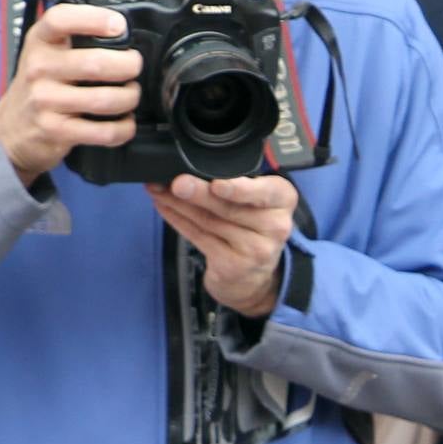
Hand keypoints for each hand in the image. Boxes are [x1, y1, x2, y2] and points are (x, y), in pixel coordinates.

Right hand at [0, 4, 141, 185]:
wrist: (13, 128)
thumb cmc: (42, 81)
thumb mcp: (52, 47)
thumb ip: (86, 22)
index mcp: (41, 40)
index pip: (61, 19)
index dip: (94, 19)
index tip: (119, 25)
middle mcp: (39, 67)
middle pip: (95, 64)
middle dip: (128, 66)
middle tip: (134, 67)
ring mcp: (46, 100)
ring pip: (105, 99)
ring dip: (130, 98)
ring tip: (131, 93)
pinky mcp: (57, 130)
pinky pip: (103, 131)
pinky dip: (124, 128)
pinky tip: (125, 122)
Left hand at [148, 174, 296, 316]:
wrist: (255, 278)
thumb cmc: (252, 228)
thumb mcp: (257, 202)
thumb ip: (237, 184)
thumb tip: (192, 165)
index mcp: (283, 201)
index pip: (265, 192)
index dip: (239, 189)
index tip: (217, 184)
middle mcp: (275, 226)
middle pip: (230, 207)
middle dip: (199, 193)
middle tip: (177, 183)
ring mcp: (255, 249)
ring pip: (210, 221)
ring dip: (180, 204)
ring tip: (159, 189)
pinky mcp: (232, 265)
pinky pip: (200, 237)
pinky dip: (178, 220)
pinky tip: (165, 207)